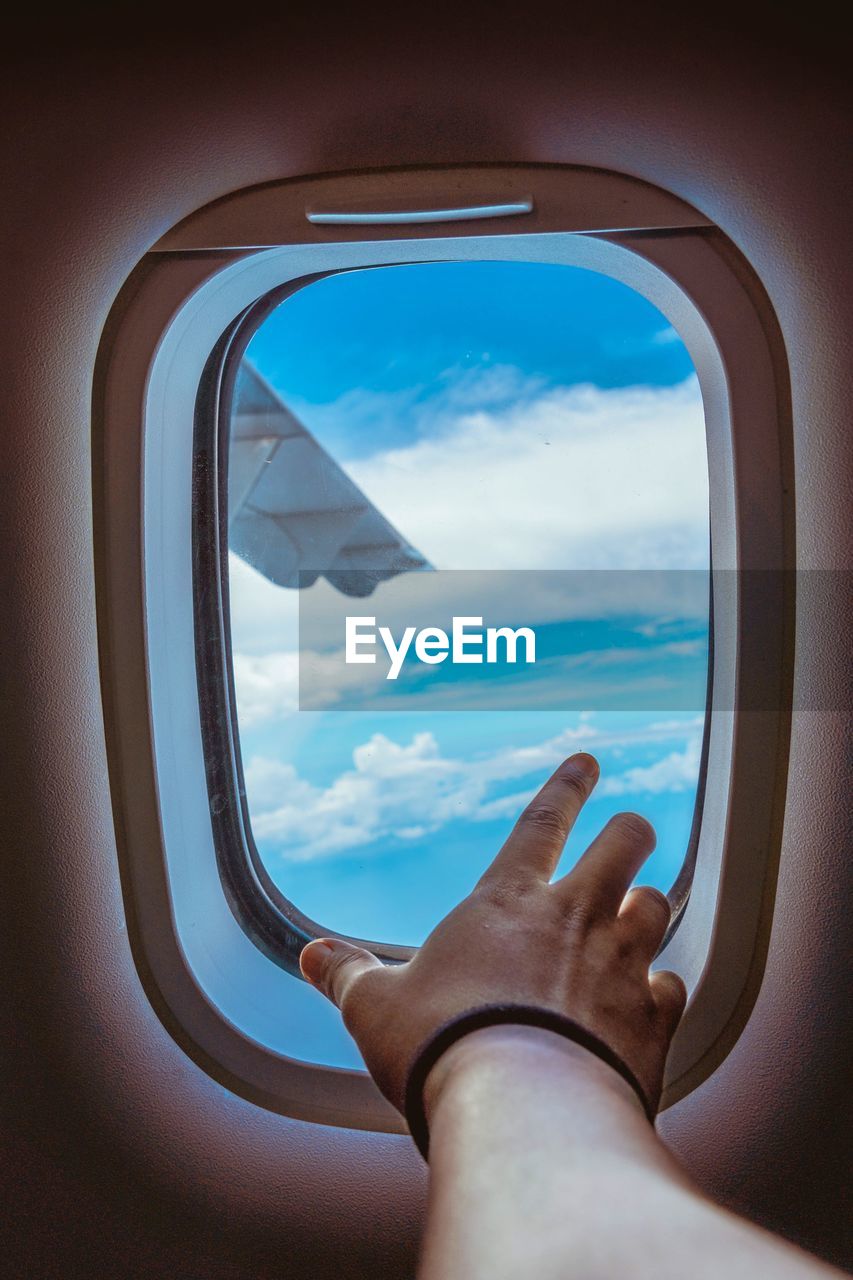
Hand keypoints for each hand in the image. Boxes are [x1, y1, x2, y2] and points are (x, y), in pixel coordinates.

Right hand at [299, 752, 686, 1116]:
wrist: (522, 1110)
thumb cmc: (442, 1048)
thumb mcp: (377, 1008)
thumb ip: (348, 975)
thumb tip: (311, 957)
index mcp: (507, 902)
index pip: (541, 823)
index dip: (566, 787)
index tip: (588, 762)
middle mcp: (574, 918)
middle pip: (623, 845)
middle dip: (629, 832)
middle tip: (631, 832)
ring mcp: (620, 964)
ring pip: (657, 907)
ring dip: (648, 907)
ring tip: (641, 912)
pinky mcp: (651, 1019)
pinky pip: (673, 986)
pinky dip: (663, 989)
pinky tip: (652, 1000)